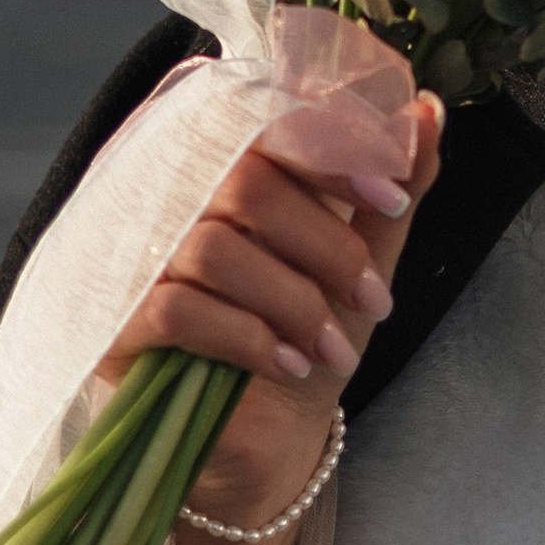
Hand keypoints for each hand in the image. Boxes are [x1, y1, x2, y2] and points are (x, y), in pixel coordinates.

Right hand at [101, 97, 444, 544]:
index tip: (391, 197)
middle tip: (374, 299)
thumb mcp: (359, 262)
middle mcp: (172, 199)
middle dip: (326, 246)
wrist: (267, 431)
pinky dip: (248, 338)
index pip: (266, 123)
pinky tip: (288, 365)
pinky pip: (177, 312)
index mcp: (231, 167)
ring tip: (334, 348)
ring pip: (215, 250)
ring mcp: (136, 259)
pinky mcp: (117, 322)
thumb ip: (389, 192)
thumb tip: (427, 113)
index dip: (333, 151)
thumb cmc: (307, 330)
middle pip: (244, 184)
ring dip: (294, 302)